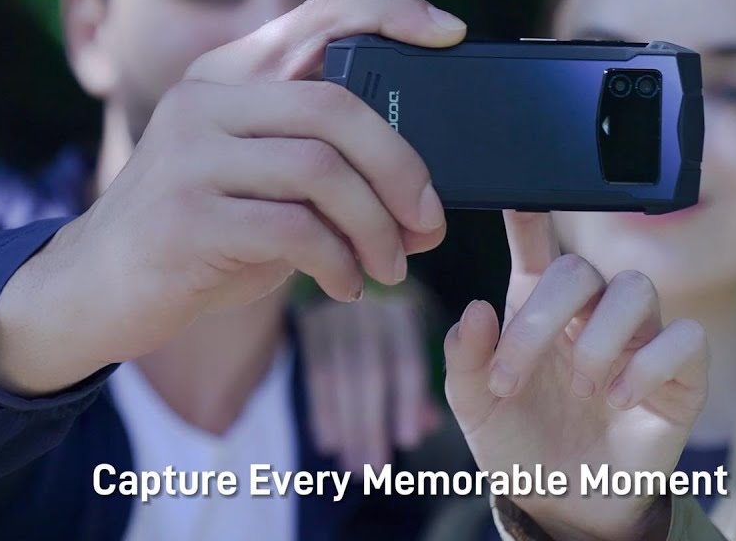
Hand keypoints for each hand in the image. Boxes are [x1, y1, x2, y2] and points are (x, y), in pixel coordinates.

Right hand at [0, 0, 465, 394]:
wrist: (94, 289)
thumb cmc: (197, 233)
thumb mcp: (250, 177)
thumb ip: (313, 159)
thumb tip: (420, 187)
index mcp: (225, 76)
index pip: (316, 17)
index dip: (390, 13)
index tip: (449, 31)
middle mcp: (205, 100)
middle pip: (337, 106)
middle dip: (403, 168)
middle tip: (430, 222)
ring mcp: (190, 156)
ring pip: (323, 171)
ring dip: (377, 227)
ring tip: (391, 265)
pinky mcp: (187, 218)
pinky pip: (296, 231)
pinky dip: (340, 262)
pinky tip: (347, 284)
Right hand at [298, 279, 441, 471]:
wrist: (342, 265)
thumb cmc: (386, 321)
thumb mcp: (406, 338)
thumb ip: (413, 382)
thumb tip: (426, 425)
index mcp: (403, 311)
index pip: (406, 361)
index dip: (408, 401)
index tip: (408, 441)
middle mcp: (370, 308)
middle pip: (370, 374)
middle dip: (372, 426)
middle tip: (375, 471)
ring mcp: (336, 312)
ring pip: (341, 378)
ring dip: (347, 428)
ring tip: (354, 467)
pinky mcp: (308, 321)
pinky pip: (315, 372)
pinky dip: (322, 410)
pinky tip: (329, 443)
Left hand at [444, 211, 708, 540]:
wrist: (562, 505)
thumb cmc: (519, 444)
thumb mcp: (475, 408)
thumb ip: (467, 360)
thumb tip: (475, 309)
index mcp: (538, 307)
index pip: (537, 247)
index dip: (529, 218)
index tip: (516, 197)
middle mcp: (590, 312)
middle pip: (581, 269)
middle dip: (541, 318)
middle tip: (511, 374)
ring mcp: (639, 339)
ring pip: (637, 288)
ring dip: (600, 337)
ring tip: (581, 387)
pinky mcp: (680, 375)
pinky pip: (686, 337)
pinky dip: (649, 364)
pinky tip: (618, 398)